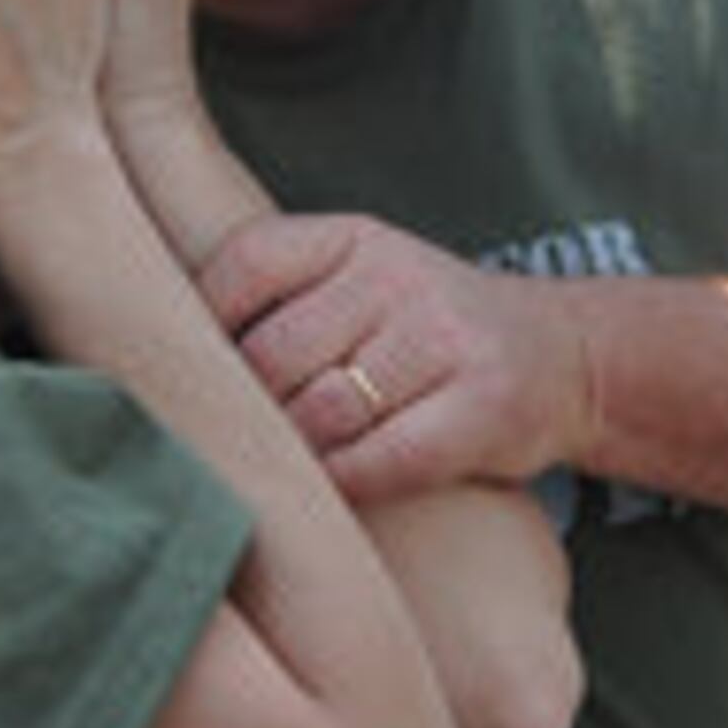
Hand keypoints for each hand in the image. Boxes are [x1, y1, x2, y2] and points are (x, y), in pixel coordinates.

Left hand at [195, 212, 591, 500]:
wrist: (564, 358)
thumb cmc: (429, 333)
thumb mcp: (361, 278)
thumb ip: (279, 300)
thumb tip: (162, 361)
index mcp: (356, 237)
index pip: (245, 267)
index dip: (203, 327)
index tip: (192, 372)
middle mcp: (399, 278)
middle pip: (272, 357)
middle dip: (250, 411)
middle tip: (244, 444)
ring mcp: (443, 342)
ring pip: (319, 414)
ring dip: (295, 455)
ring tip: (295, 469)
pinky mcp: (476, 411)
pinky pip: (374, 463)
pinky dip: (342, 486)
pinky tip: (338, 489)